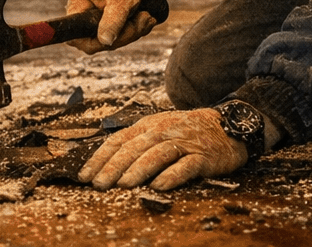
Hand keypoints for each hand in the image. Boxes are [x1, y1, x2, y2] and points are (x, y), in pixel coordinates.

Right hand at [65, 0, 159, 53]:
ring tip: (146, 15)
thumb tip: (105, 42)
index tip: (117, 37)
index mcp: (78, 6)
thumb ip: (112, 21)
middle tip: (144, 18)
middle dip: (125, 35)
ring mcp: (94, 22)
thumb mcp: (120, 1)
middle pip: (97, 42)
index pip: (76, 38)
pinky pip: (118, 38)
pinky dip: (134, 30)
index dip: (95, 43)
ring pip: (111, 41)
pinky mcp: (106, 25)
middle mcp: (82, 16)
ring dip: (133, 31)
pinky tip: (143, 18)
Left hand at [78, 109, 246, 190]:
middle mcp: (163, 131)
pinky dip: (171, 175)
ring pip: (157, 154)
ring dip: (138, 170)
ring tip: (124, 185)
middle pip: (134, 148)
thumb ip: (136, 144)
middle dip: (114, 166)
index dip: (100, 158)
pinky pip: (185, 166)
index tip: (85, 176)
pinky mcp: (202, 156)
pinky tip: (159, 186)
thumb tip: (106, 166)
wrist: (226, 126)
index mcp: (148, 126)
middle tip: (99, 184)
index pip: (118, 140)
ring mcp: (183, 142)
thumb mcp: (158, 131)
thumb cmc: (187, 133)